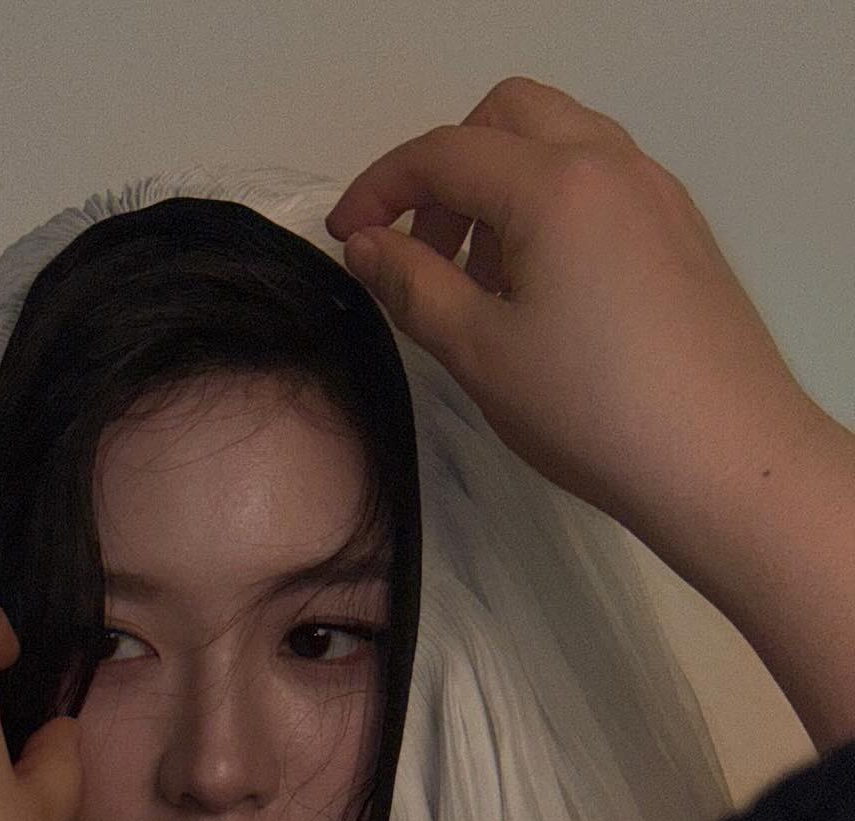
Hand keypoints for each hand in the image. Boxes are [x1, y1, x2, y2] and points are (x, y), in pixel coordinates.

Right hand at [326, 75, 817, 549]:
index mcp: (555, 185)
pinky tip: (541, 292)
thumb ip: (414, 286)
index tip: (346, 239)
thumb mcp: (480, 353)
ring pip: (558, 142)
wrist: (722, 456)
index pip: (445, 153)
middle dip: (446, 170)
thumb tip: (367, 244)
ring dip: (499, 187)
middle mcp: (610, 164)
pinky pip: (598, 181)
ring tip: (480, 281)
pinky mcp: (680, 230)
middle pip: (506, 117)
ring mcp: (655, 192)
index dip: (381, 188)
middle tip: (421, 252)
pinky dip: (549, 206)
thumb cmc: (590, 410)